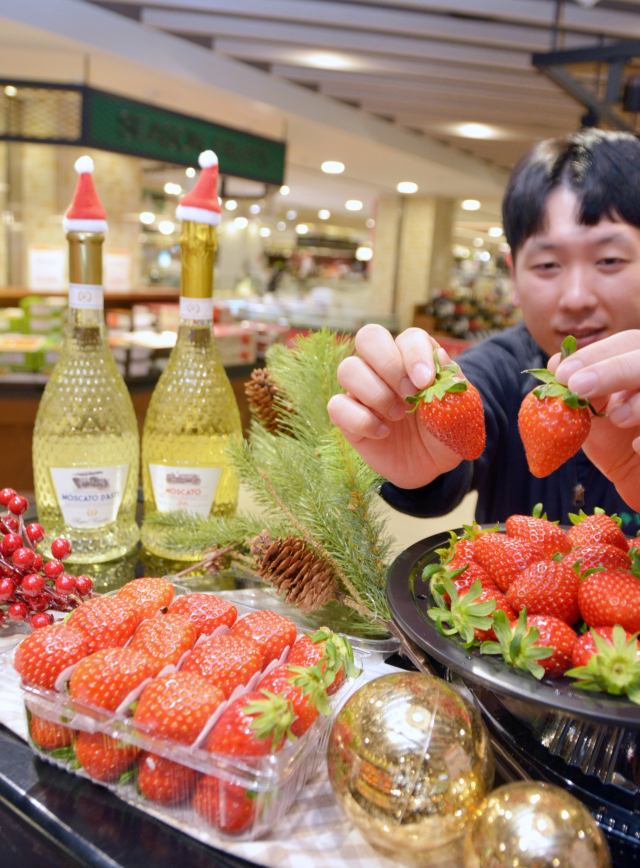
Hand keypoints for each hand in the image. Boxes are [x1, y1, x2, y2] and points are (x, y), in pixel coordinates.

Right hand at [327, 324, 462, 488]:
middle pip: (369, 337)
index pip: (409, 338)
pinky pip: (336, 406)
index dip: (415, 354)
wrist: (430, 465)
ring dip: (375, 393)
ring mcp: (362, 390)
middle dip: (389, 364)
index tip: (425, 382)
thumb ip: (454, 388)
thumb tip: (440, 359)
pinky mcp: (347, 417)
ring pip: (347, 369)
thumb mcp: (460, 414)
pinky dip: (359, 420)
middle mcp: (384, 367)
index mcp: (414, 358)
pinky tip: (383, 433)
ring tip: (398, 416)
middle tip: (409, 394)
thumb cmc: (443, 432)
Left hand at [550, 330, 639, 508]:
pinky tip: (637, 447)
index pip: (628, 343)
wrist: (638, 475)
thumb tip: (555, 363)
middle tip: (578, 387)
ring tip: (617, 419)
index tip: (563, 374)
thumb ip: (577, 388)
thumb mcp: (589, 413)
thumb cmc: (614, 439)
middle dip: (613, 370)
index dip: (596, 355)